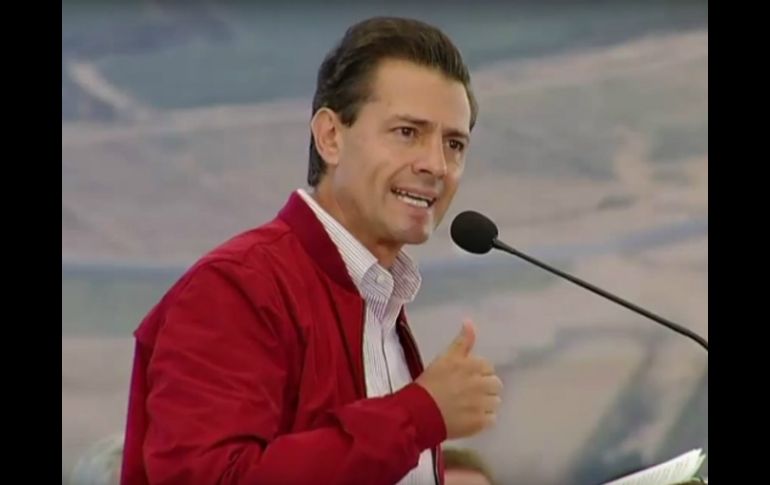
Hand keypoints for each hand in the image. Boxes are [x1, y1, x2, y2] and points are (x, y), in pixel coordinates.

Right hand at [416, 319, 502, 438]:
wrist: (420, 411)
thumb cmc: (431, 382)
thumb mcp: (446, 357)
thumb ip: (463, 341)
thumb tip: (469, 321)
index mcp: (474, 366)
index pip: (488, 368)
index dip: (479, 373)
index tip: (467, 378)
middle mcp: (482, 384)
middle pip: (496, 385)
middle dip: (486, 388)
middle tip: (470, 393)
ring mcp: (482, 404)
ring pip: (496, 402)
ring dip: (486, 403)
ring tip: (470, 406)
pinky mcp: (481, 422)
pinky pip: (492, 419)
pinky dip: (484, 419)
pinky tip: (471, 417)